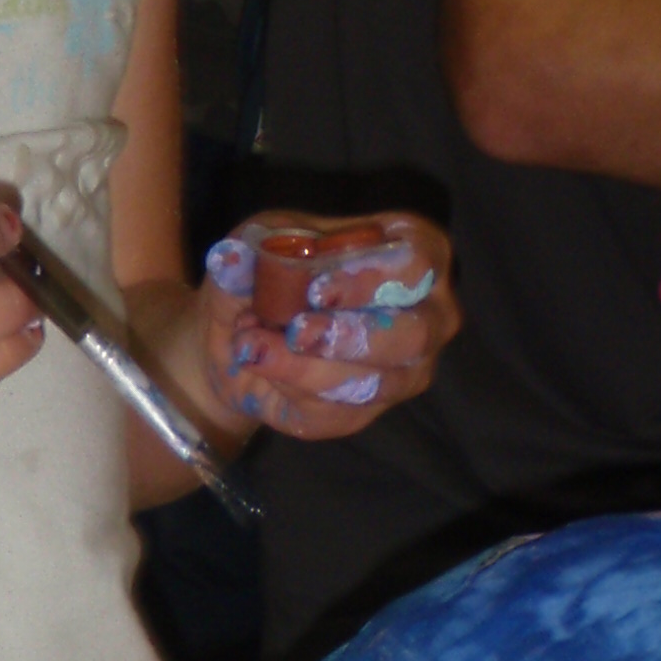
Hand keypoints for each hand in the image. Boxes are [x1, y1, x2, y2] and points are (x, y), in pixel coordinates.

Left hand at [199, 211, 458, 439]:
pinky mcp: (365, 412)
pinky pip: (336, 413)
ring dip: (305, 368)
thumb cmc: (263, 274)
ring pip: (374, 383)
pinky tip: (260, 367)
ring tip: (251, 346)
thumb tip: (234, 259)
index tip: (318, 291)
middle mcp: (426, 314)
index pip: (417, 262)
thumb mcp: (252, 246)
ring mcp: (403, 371)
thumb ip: (251, 250)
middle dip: (348, 337)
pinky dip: (289, 389)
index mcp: (412, 252)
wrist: (235, 335)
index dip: (370, 279)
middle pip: (413, 334)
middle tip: (294, 332)